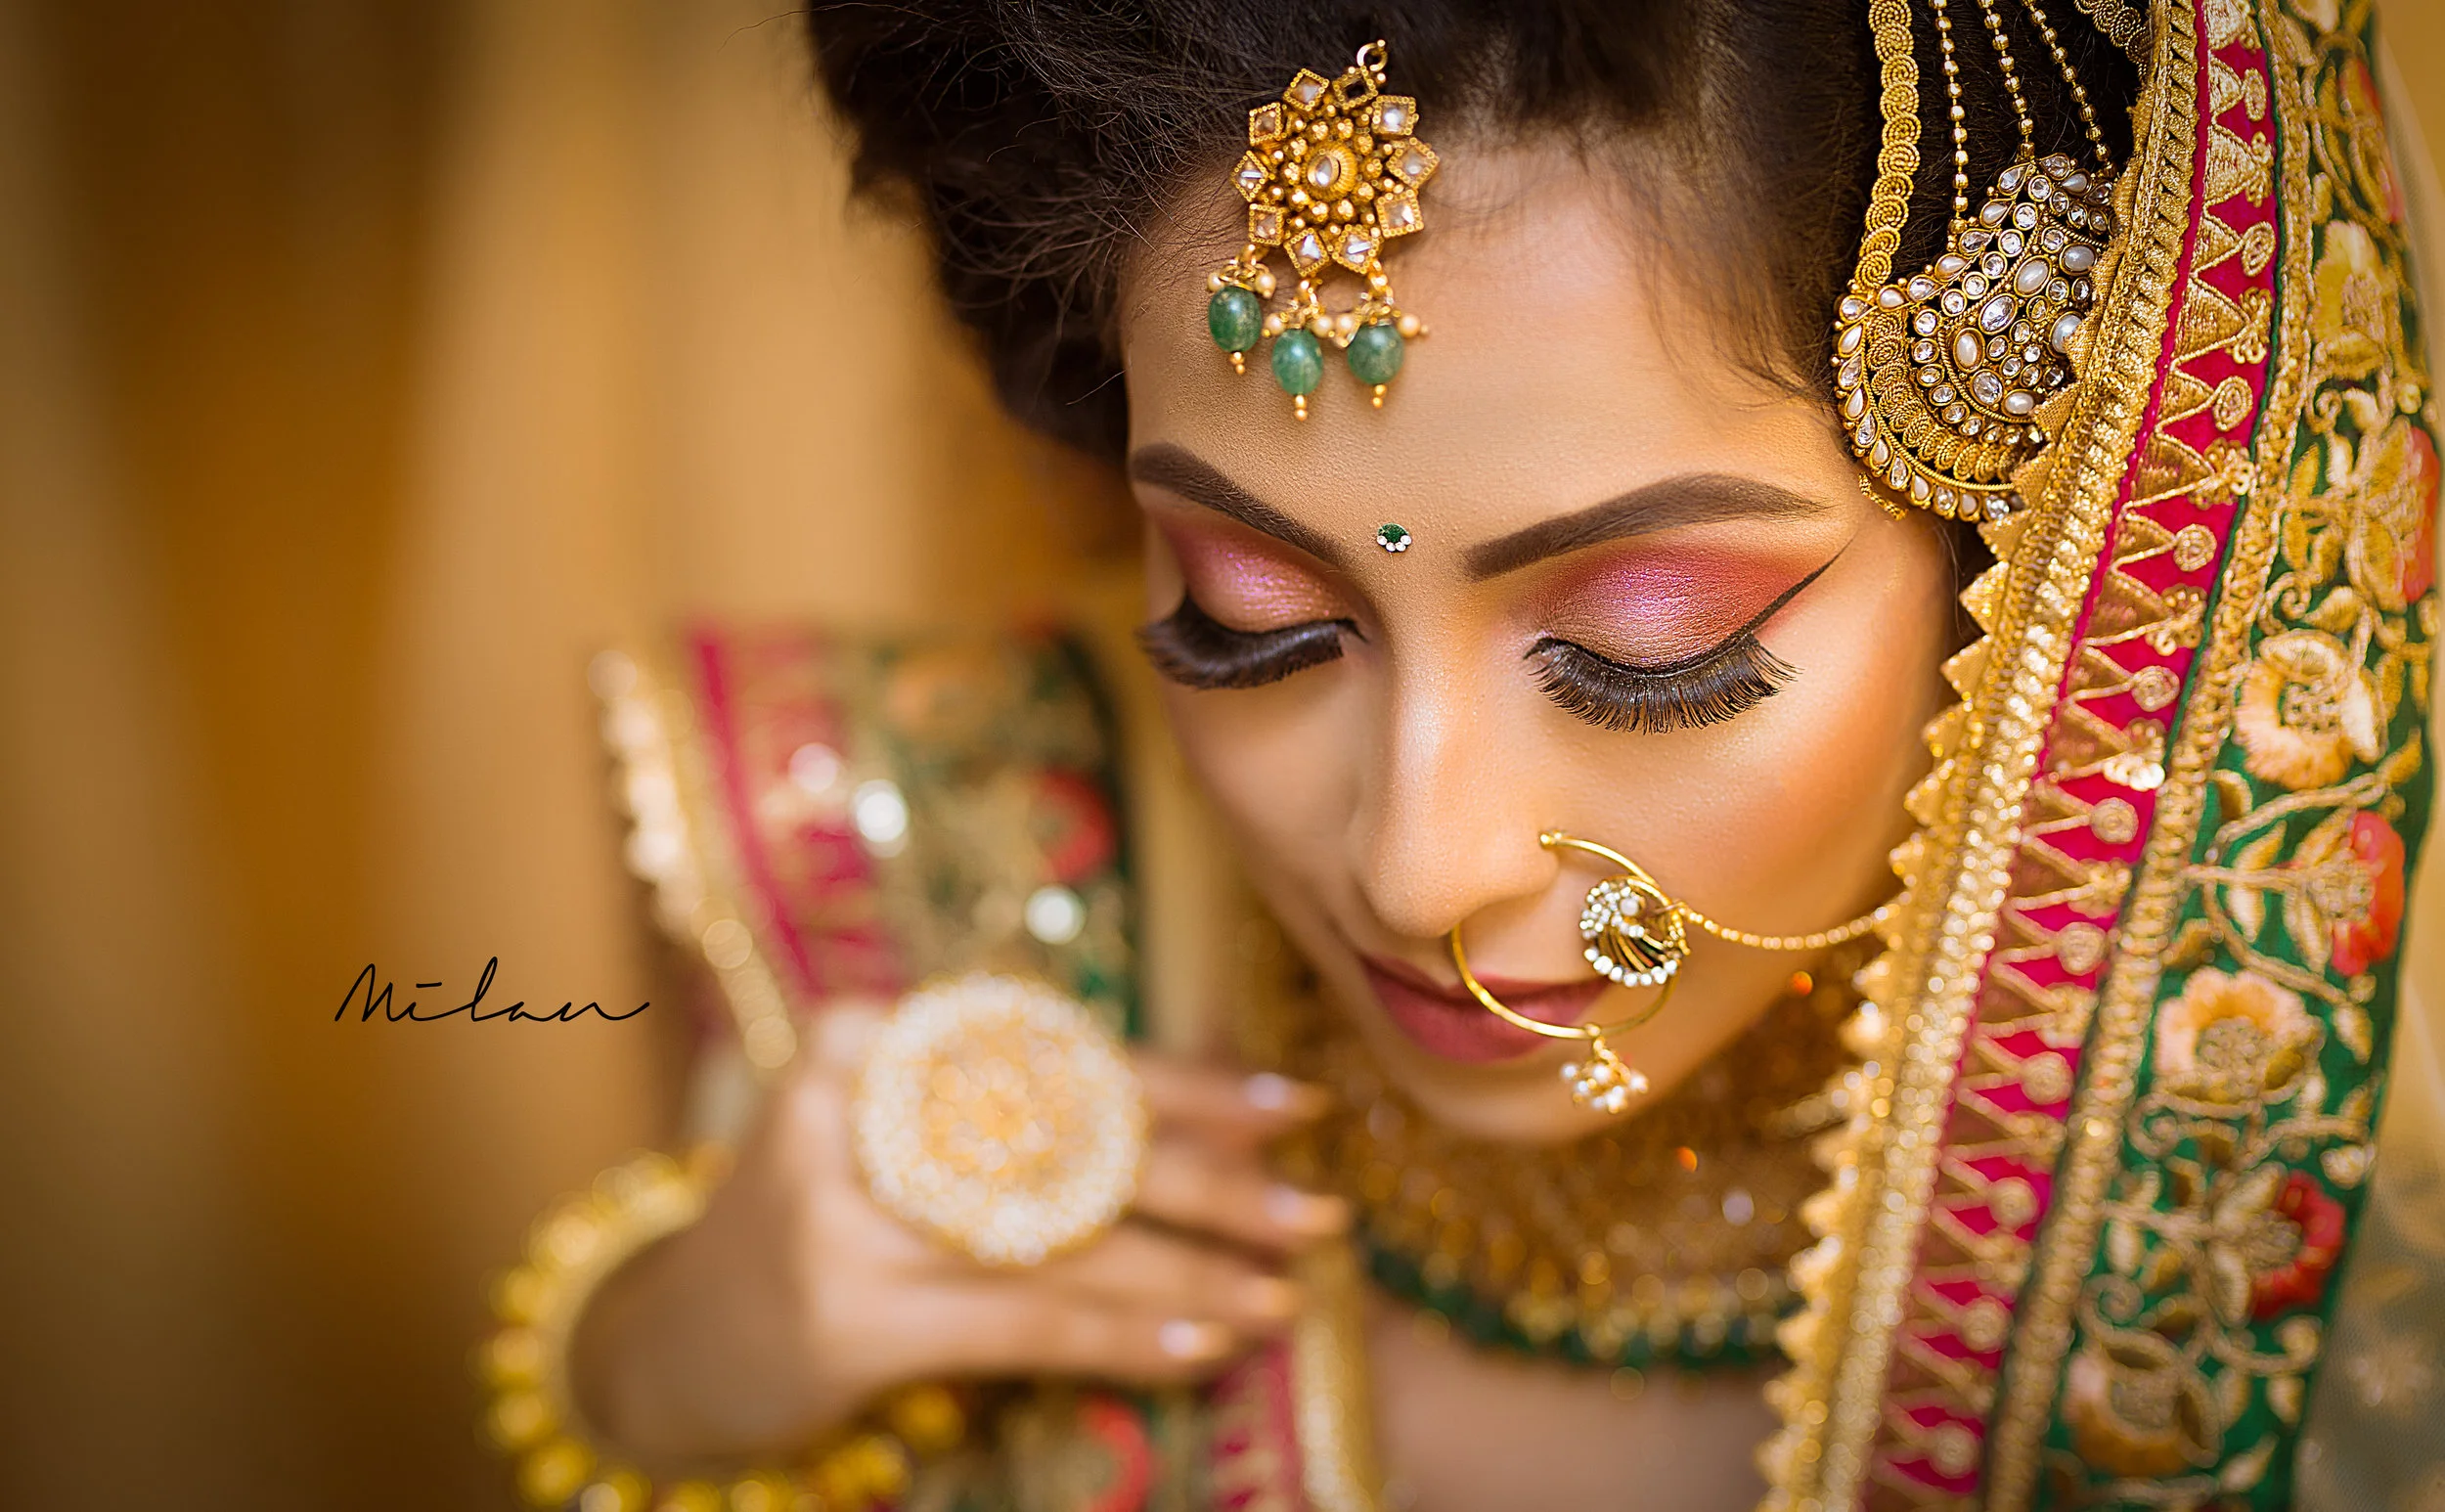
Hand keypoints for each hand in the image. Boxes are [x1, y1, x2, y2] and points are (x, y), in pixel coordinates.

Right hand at [569, 1004, 1347, 1463]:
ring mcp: (839, 1210)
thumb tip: (1216, 1121)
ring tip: (1286, 1292)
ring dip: (1193, 1271)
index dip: (1188, 1083)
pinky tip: (1204, 1343)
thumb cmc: (829, 1217)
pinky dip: (1126, 1335)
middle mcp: (848, 1102)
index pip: (1062, 1054)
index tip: (1295, 1107)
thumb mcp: (902, 1136)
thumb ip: (1019, 1112)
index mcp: (871, 1032)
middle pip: (1071, 1142)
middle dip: (1213, 1183)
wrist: (675, 1338)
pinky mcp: (845, 1313)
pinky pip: (1025, 1320)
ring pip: (1062, 1239)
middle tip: (1320, 1212)